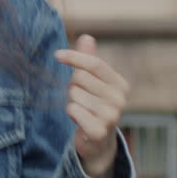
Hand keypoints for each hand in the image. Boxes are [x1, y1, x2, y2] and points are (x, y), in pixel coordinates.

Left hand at [54, 34, 128, 177]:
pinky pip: (72, 110)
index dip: (74, 57)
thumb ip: (88, 60)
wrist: (98, 141)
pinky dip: (70, 112)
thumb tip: (87, 36)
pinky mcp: (99, 130)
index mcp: (120, 84)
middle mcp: (119, 99)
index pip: (94, 63)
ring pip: (74, 95)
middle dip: (72, 86)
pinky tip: (79, 120)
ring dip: (71, 101)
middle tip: (79, 97)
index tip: (56, 55)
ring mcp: (111, 115)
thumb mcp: (92, 82)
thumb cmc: (93, 106)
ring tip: (81, 110)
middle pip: (80, 78)